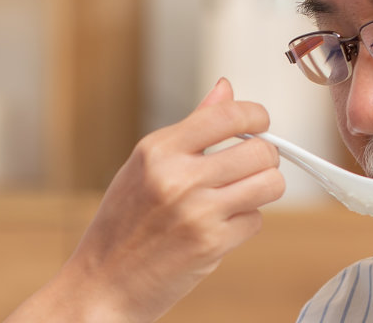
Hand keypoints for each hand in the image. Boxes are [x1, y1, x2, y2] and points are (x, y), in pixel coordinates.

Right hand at [7, 78, 284, 322]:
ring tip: (241, 196)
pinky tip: (219, 228)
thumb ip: (190, 129)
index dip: (255, 115)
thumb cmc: (121, 226)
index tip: (260, 122)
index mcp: (157, 150)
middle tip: (251, 168)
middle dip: (264, 159)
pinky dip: (245, 224)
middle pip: (260, 151)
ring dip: (263, 190)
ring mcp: (197, 211)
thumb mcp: (144, 167)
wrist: (102, 284)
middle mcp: (177, 176)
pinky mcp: (212, 243)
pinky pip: (256, 221)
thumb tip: (225, 88)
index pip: (226, 115)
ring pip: (269, 184)